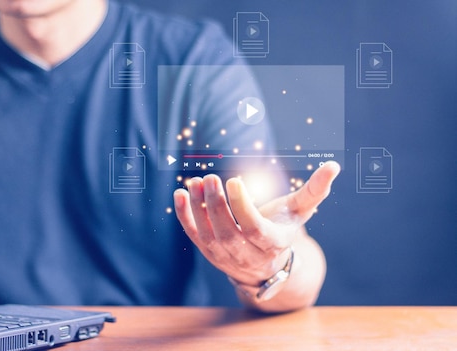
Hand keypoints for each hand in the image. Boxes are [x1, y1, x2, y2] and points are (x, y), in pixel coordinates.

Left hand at [173, 161, 339, 287]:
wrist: (263, 263)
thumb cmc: (282, 228)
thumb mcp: (299, 212)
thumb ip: (315, 190)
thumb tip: (334, 166)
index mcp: (271, 243)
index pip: (253, 227)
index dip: (242, 206)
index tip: (234, 180)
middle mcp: (246, 253)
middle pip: (227, 231)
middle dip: (216, 204)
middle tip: (210, 178)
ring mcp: (224, 255)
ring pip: (207, 233)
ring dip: (198, 207)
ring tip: (195, 181)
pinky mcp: (207, 250)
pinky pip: (192, 234)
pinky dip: (183, 215)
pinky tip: (179, 193)